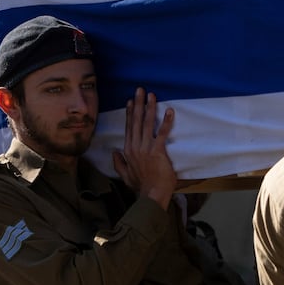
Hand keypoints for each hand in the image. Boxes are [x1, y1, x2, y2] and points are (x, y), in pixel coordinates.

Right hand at [115, 89, 178, 208]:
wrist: (151, 195)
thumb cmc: (141, 186)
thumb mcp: (125, 176)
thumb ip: (119, 164)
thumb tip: (114, 153)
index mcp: (128, 150)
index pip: (129, 128)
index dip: (130, 113)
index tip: (130, 101)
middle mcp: (135, 147)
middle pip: (136, 121)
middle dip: (138, 104)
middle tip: (140, 89)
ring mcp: (146, 148)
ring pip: (147, 124)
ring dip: (150, 108)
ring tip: (151, 95)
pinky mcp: (158, 152)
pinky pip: (162, 133)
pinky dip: (166, 121)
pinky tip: (169, 111)